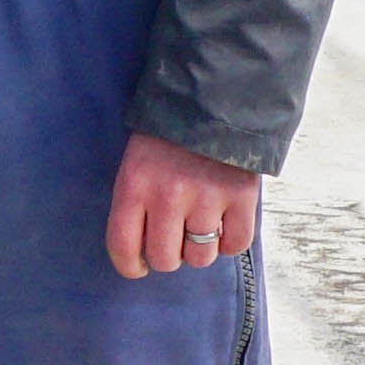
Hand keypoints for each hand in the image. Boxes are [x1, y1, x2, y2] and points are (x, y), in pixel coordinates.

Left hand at [106, 132, 260, 284]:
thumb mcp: (137, 161)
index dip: (130, 265)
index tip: (138, 266)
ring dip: (200, 249)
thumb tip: (140, 250)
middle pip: (165, 259)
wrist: (215, 98)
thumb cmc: (168, 134)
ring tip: (200, 227)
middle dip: (169, 255)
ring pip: (200, 257)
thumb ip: (136, 201)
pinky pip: (235, 245)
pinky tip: (225, 224)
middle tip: (175, 239)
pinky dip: (230, 242)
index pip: (123, 246)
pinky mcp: (241, 197)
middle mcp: (168, 196)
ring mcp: (207, 198)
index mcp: (134, 185)